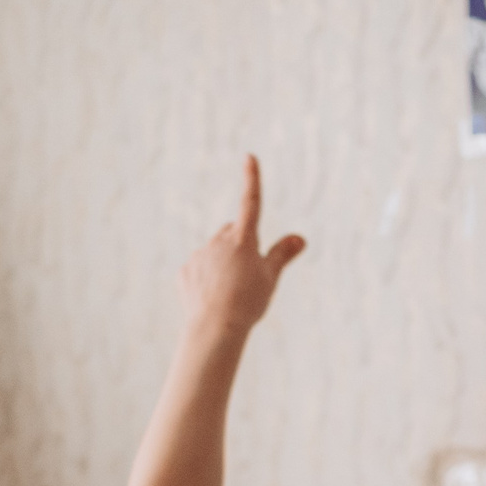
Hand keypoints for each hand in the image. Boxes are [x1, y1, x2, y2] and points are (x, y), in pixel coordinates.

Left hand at [181, 155, 304, 337]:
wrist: (214, 327)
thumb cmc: (248, 302)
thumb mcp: (271, 277)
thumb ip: (283, 254)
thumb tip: (300, 238)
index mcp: (243, 239)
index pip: (250, 202)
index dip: (252, 179)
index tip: (249, 157)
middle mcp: (219, 241)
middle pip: (233, 234)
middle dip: (240, 244)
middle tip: (249, 274)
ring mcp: (199, 254)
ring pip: (215, 253)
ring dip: (223, 264)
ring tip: (230, 293)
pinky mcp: (185, 271)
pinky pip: (199, 270)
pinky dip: (207, 279)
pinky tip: (213, 299)